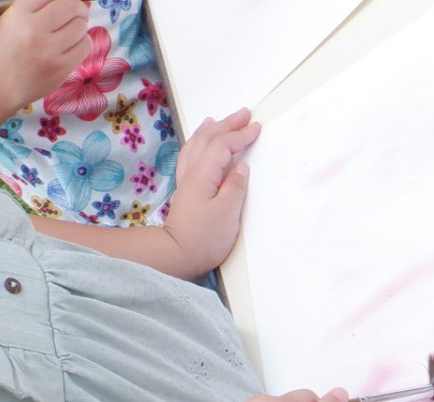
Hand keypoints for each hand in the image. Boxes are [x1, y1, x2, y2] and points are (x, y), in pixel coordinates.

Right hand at [0, 0, 89, 109]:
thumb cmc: (3, 51)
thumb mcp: (9, 19)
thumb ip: (35, 6)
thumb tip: (73, 2)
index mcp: (18, 14)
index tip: (62, 4)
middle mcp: (34, 29)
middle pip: (71, 6)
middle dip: (77, 8)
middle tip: (76, 13)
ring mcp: (48, 51)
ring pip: (81, 26)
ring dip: (80, 26)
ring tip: (71, 32)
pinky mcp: (60, 68)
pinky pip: (85, 46)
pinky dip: (82, 42)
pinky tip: (72, 46)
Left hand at [163, 108, 260, 275]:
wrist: (176, 256)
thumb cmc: (204, 239)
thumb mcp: (227, 214)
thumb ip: (235, 187)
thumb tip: (241, 167)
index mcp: (203, 176)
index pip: (223, 147)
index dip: (240, 135)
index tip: (256, 128)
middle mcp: (192, 173)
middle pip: (209, 140)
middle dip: (227, 125)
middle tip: (245, 114)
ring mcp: (186, 181)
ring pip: (196, 146)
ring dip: (210, 131)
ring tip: (218, 120)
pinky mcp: (186, 191)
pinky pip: (190, 157)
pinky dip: (197, 144)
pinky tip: (199, 144)